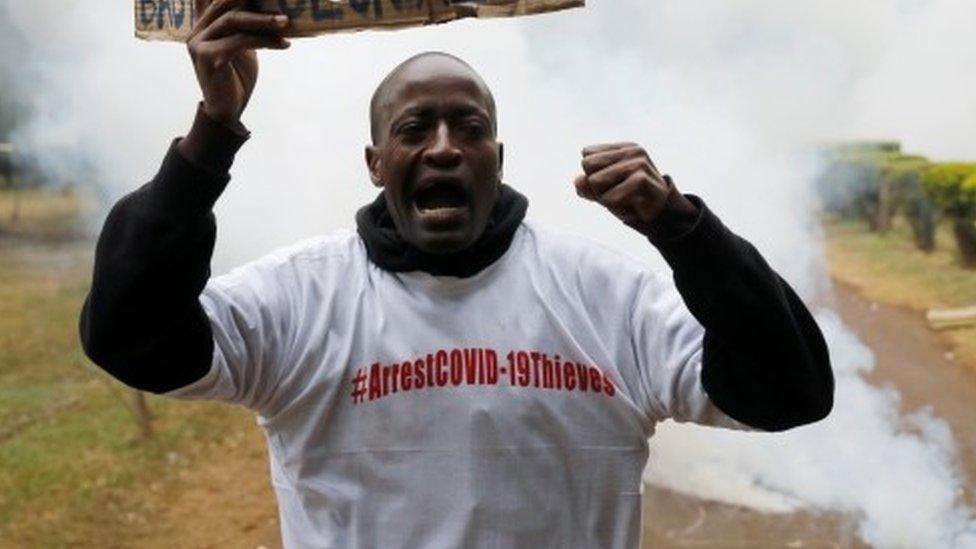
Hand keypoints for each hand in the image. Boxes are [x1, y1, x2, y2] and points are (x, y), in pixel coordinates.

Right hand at [187, 0, 290, 123]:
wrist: (226, 111)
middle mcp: (196, 33)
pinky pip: (240, 41)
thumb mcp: (241, 47)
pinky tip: (283, 43)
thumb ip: (244, 28)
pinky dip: (265, 41)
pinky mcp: (209, 58)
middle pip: (225, 5)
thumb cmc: (236, 79)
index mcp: (202, 27)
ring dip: (263, 21)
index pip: (217, 1)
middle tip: (279, 5)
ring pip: (233, 21)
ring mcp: (199, 45)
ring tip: (286, 22)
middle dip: (253, 2)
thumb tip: (267, 7)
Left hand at [574, 142, 681, 235]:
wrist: (660, 217)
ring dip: (606, 198)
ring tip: (626, 200)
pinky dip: (617, 208)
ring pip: (595, 181)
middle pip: (588, 165)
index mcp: (622, 148)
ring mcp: (638, 163)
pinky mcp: (641, 179)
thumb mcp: (604, 192)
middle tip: (619, 193)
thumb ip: (587, 185)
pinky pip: (608, 198)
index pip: (587, 157)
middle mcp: (631, 151)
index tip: (615, 185)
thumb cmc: (630, 201)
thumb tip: (578, 181)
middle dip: (598, 186)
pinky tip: (633, 206)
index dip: (594, 176)